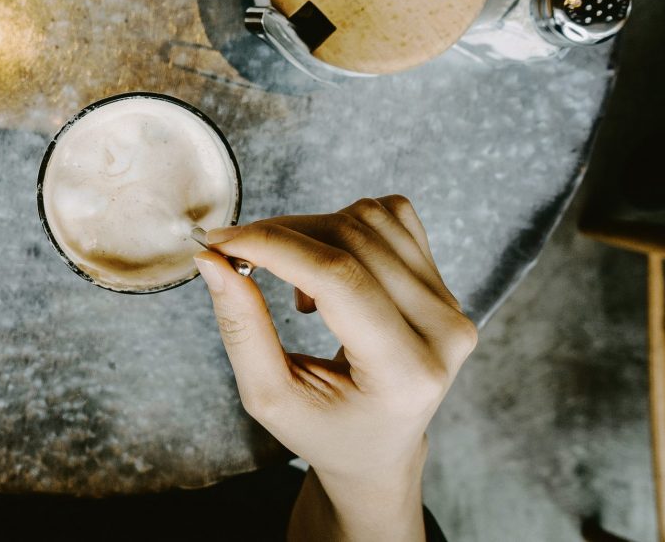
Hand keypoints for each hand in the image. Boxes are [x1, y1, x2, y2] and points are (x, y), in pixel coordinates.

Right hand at [194, 197, 475, 538]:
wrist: (380, 449)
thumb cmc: (324, 432)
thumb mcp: (270, 398)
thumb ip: (241, 330)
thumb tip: (212, 260)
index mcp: (406, 374)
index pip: (339, 278)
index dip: (273, 246)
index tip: (219, 242)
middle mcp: (443, 333)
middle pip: (352, 239)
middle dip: (280, 234)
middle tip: (235, 254)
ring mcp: (452, 304)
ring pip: (369, 219)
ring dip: (311, 233)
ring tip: (295, 286)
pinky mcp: (445, 283)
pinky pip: (391, 216)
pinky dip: (344, 227)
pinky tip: (330, 271)